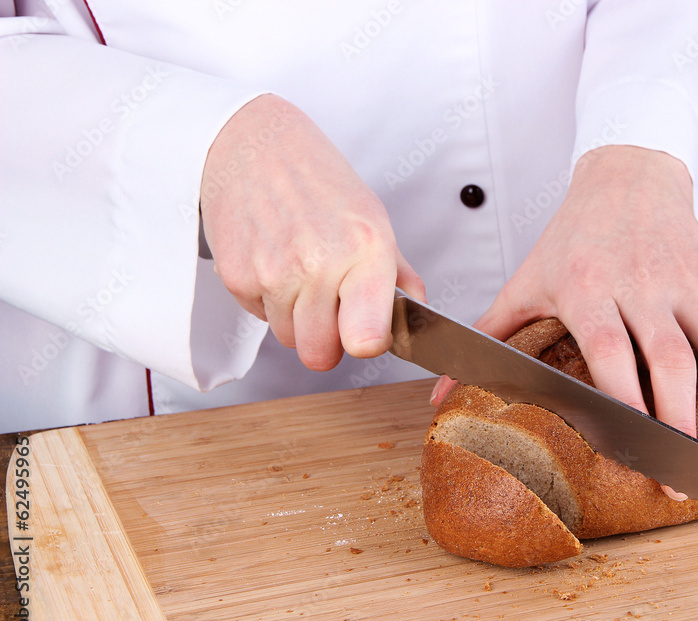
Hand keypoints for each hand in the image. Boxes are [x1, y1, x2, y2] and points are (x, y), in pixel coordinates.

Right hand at [200, 94, 424, 369]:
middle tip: (330, 304)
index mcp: (364, 249)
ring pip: (289, 339)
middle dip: (327, 338)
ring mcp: (273, 273)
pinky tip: (274, 262)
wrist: (253, 146)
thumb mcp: (373, 218)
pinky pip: (260, 318)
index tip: (367, 333)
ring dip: (297, 319)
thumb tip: (417, 316)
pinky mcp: (236, 277)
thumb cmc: (318, 181)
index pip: (366, 338)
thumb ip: (398, 275)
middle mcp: (318, 264)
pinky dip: (269, 301)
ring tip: (300, 274)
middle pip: (320, 355)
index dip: (367, 343)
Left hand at [433, 146, 697, 494]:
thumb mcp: (524, 281)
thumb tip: (438, 396)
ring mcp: (691, 283)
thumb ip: (487, 338)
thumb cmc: (570, 239)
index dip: (625, 404)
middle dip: (679, 425)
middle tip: (680, 483)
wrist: (626, 177)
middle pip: (671, 359)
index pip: (612, 352)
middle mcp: (644, 285)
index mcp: (590, 287)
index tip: (632, 455)